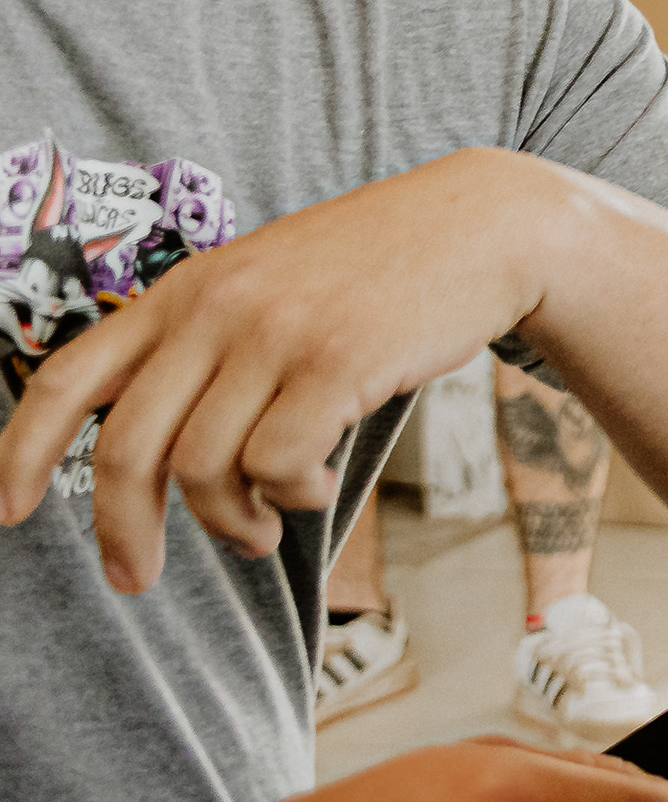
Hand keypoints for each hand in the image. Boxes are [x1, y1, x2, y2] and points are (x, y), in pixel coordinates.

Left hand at [0, 152, 555, 591]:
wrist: (486, 223)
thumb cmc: (379, 265)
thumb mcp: (270, 280)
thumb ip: (207, 339)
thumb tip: (156, 445)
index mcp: (186, 289)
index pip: (67, 376)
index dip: (20, 452)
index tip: (6, 512)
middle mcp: (215, 309)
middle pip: (128, 450)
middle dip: (123, 532)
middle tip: (136, 577)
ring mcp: (275, 334)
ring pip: (204, 470)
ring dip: (231, 522)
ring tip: (266, 529)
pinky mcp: (336, 363)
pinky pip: (278, 466)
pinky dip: (293, 497)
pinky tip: (317, 487)